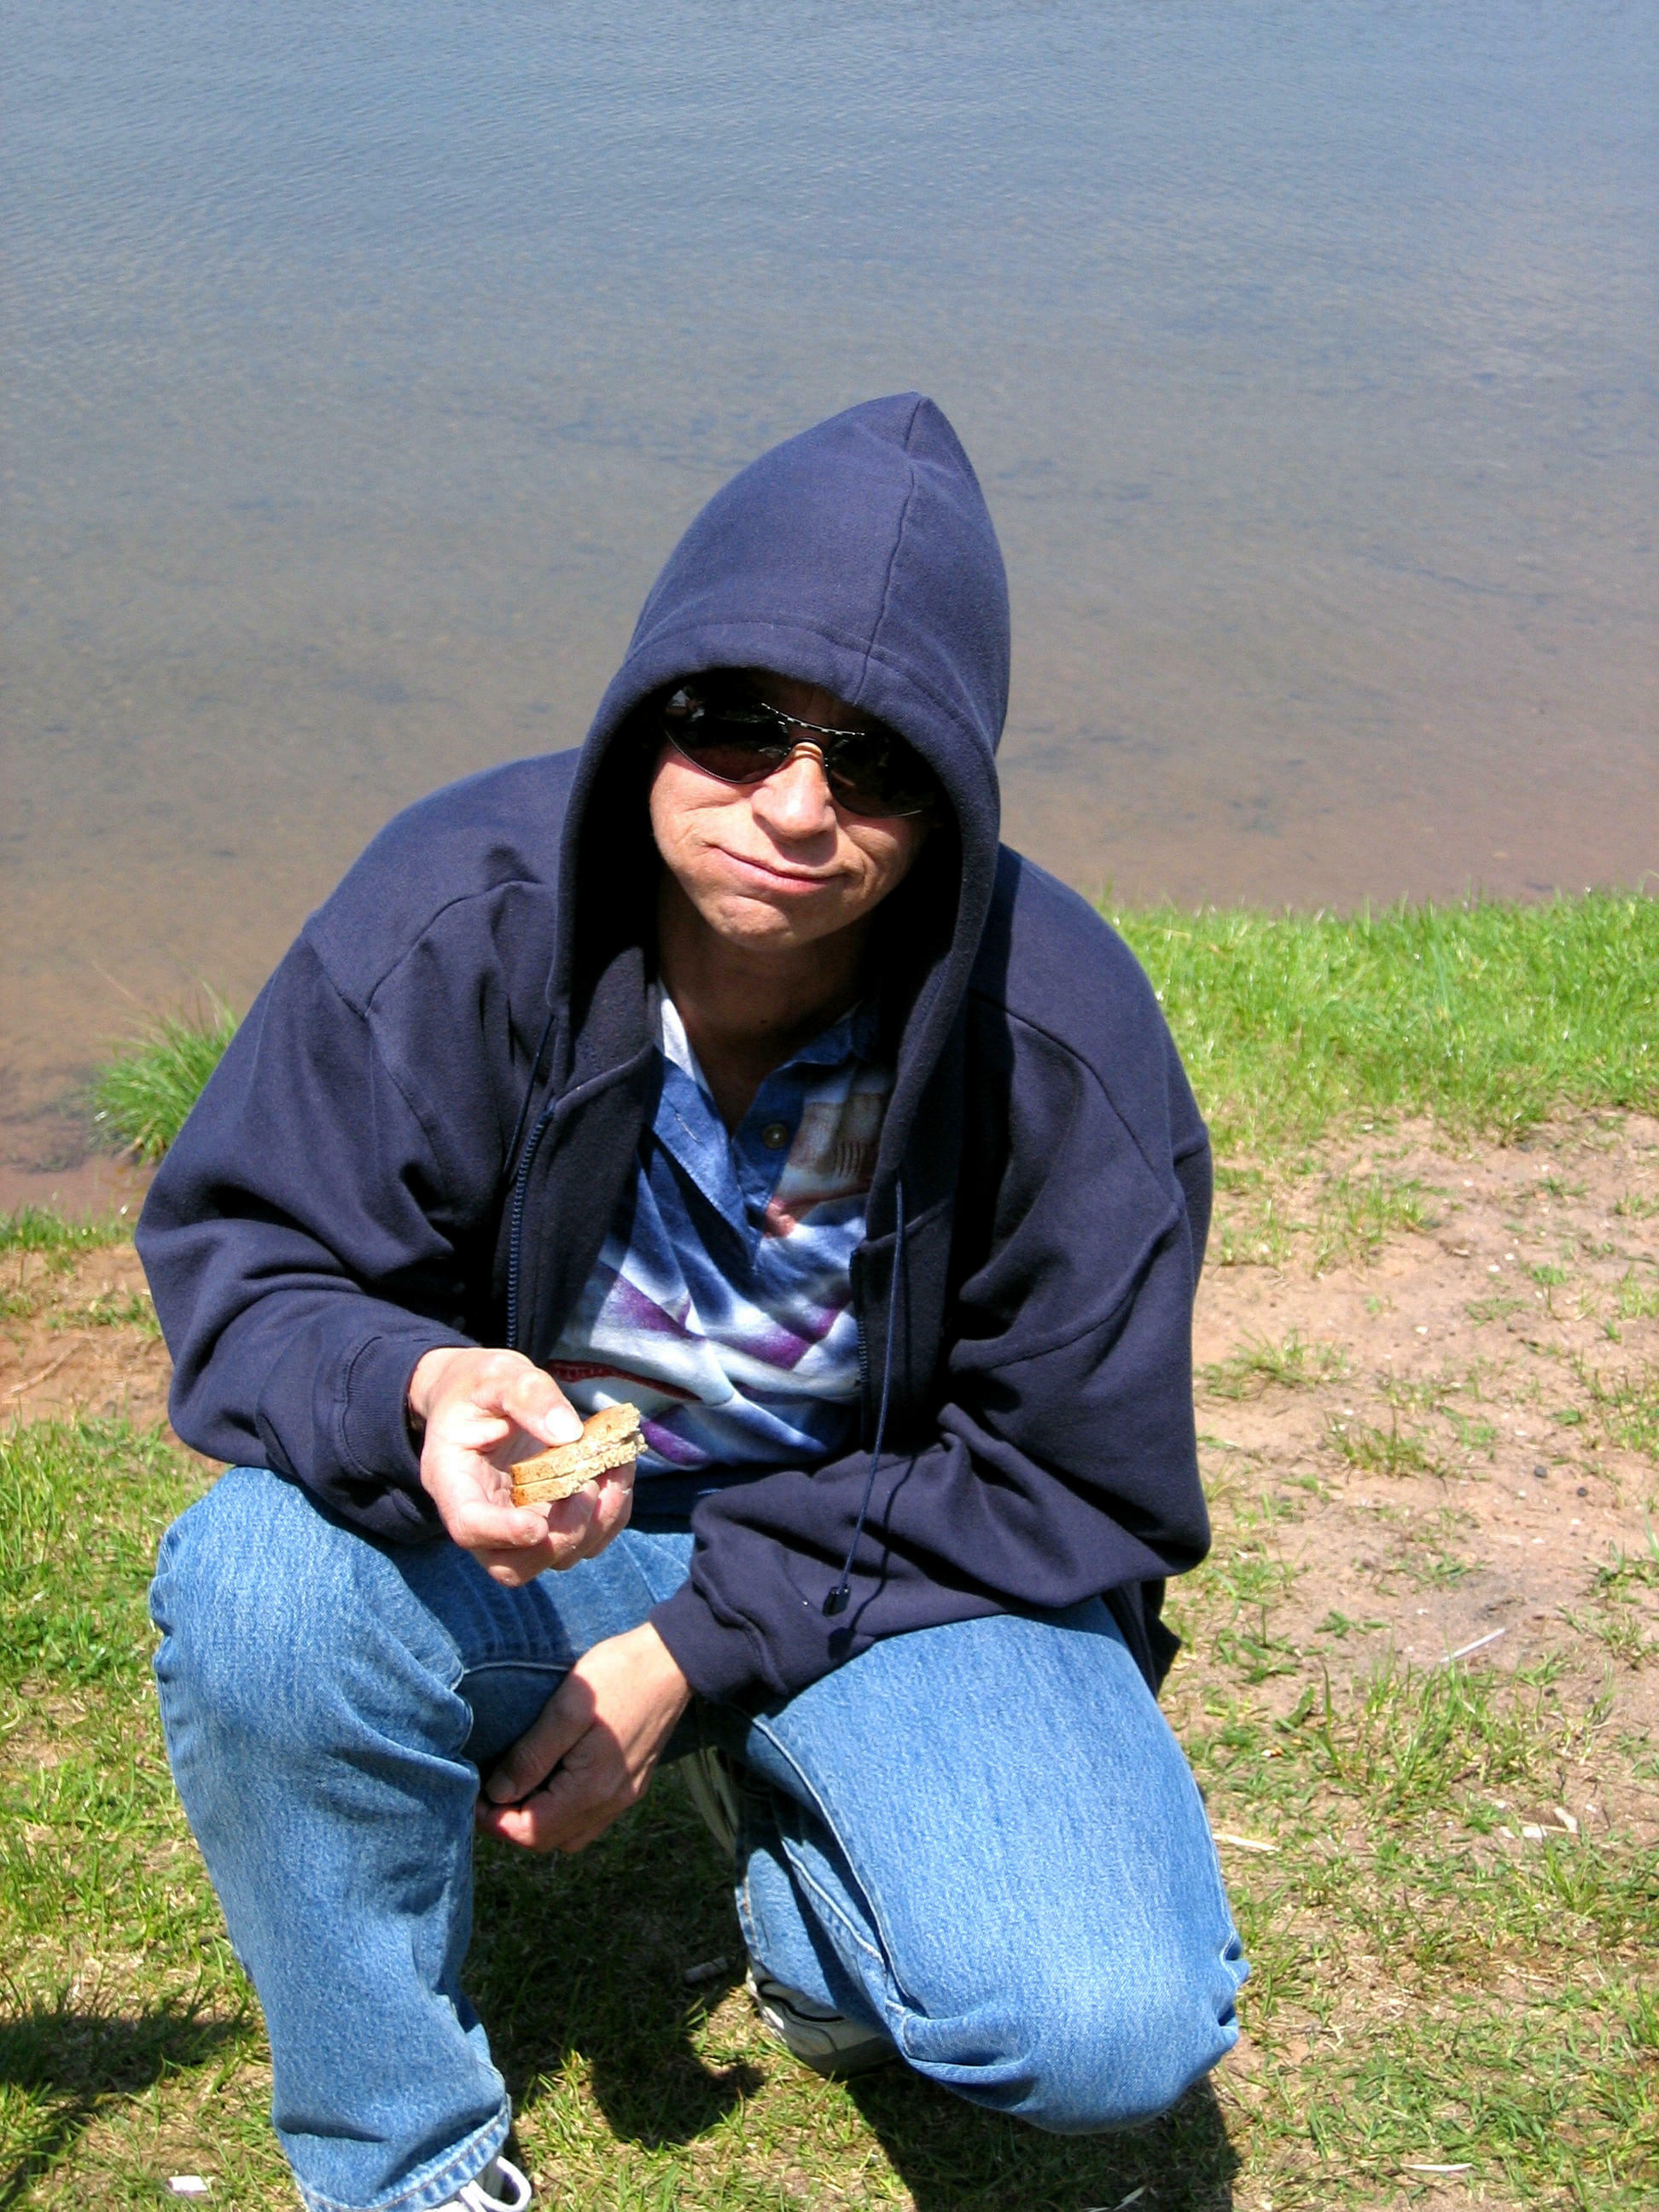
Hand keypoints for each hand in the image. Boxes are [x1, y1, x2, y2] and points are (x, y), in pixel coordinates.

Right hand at [409, 1345, 633, 1584]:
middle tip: (589, 1489)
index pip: (470, 1528)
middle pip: (513, 1566)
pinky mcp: (549, 1520)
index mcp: (453, 1482)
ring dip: (596, 1525)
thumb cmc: (479, 1385)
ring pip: (556, 1559)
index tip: (538, 1525)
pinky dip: (611, 1513)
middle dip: (559, 1539)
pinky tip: (620, 1470)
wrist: (479, 1396)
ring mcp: (517, 1525)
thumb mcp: (497, 1375)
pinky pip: (585, 1538)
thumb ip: (528, 1397)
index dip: (504, 1535)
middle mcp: (483, 1516)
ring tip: (615, 1470)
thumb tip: (568, 1432)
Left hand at [476, 1623, 691, 1853]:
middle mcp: (610, 1802)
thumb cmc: (618, 1674)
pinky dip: (562, 1814)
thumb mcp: (567, 1707)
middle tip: (488, 1791)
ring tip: (515, 1788)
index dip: (494, 1822)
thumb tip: (499, 1794)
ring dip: (536, 1822)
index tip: (474, 1794)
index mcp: (591, 1788)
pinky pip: (589, 1818)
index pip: (531, 1832)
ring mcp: (625, 1796)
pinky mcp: (632, 1784)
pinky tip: (551, 1782)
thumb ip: (531, 1755)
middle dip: (511, 1825)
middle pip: (548, 1840)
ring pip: (569, 1835)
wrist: (675, 1660)